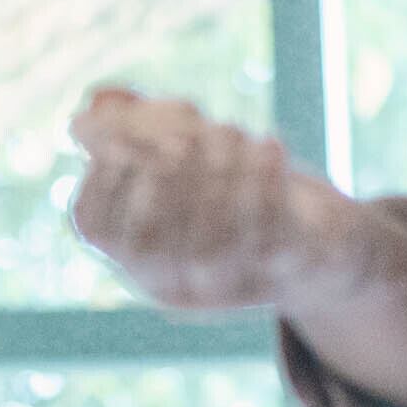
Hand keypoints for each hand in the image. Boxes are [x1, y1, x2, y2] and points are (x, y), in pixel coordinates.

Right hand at [66, 85, 389, 312]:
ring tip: (230, 130)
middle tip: (185, 133)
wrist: (324, 238)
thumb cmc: (238, 188)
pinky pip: (269, 235)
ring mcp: (234, 286)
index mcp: (139, 257)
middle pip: (149, 241)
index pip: (94, 226)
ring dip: (216, 172)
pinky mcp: (289, 270)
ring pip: (211, 242)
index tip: (127, 135)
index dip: (102, 175)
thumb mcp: (185, 152)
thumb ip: (133, 132)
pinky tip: (268, 142)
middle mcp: (179, 283)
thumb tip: (82, 120)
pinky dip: (265, 181)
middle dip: (162, 174)